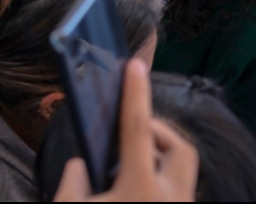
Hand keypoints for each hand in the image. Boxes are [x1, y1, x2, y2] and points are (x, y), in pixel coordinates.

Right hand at [55, 59, 198, 201]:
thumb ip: (72, 181)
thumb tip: (81, 165)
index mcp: (142, 189)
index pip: (138, 129)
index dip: (135, 94)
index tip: (135, 65)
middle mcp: (171, 198)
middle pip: (179, 147)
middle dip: (158, 132)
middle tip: (131, 134)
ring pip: (182, 171)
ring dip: (158, 159)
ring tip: (127, 170)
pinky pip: (178, 190)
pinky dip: (159, 180)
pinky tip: (133, 193)